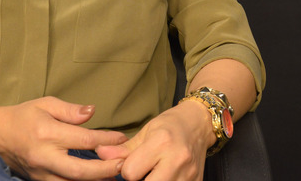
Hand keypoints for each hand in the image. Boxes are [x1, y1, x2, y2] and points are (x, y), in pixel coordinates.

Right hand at [0, 96, 127, 180]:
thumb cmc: (24, 116)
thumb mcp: (46, 104)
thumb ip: (70, 110)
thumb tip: (92, 111)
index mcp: (47, 133)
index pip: (83, 139)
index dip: (106, 140)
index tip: (122, 138)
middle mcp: (44, 157)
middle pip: (80, 171)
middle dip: (105, 170)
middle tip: (124, 165)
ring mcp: (41, 173)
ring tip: (114, 176)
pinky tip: (96, 180)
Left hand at [96, 100, 214, 180]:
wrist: (200, 124)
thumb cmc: (171, 126)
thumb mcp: (146, 131)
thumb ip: (123, 148)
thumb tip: (100, 154)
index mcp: (161, 142)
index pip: (130, 172)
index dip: (126, 170)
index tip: (132, 163)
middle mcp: (177, 159)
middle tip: (142, 173)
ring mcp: (188, 175)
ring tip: (153, 174)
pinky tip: (164, 177)